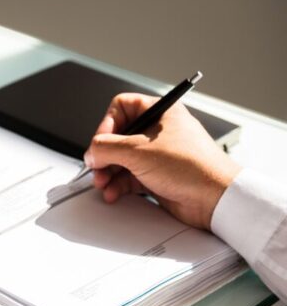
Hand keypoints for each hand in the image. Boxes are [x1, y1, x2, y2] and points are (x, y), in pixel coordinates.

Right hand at [83, 93, 241, 229]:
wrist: (215, 198)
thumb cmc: (192, 166)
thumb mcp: (138, 151)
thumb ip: (106, 148)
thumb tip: (91, 152)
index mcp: (160, 113)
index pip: (122, 107)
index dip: (107, 124)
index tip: (101, 142)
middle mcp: (158, 131)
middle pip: (117, 137)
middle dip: (104, 155)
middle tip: (97, 167)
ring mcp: (157, 155)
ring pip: (121, 159)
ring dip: (108, 173)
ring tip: (103, 183)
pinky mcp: (157, 176)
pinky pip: (129, 176)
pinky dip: (118, 185)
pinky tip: (113, 193)